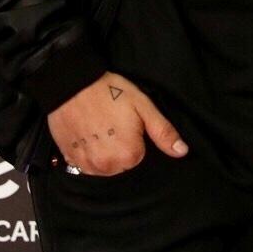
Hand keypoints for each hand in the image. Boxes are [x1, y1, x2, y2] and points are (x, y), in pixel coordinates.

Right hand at [46, 72, 187, 175]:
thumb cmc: (110, 92)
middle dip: (119, 148)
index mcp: (129, 155)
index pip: (139, 156)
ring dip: (103, 153)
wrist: (72, 84)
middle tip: (112, 124)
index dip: (134, 139)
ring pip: (103, 167)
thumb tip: (182, 152)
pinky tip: (86, 135)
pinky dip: (87, 154)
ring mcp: (86, 165)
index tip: (126, 123)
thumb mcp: (144, 106)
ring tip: (98, 128)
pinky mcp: (69, 159)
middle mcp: (107, 166)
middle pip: (121, 165)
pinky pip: (84, 166)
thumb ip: (164, 132)